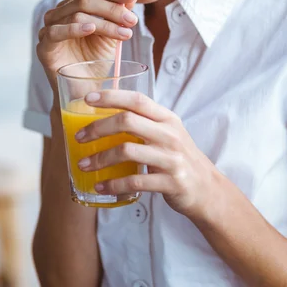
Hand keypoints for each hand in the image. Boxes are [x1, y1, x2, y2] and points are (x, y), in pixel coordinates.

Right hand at [37, 0, 138, 87]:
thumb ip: (119, 16)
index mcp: (75, 8)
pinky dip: (74, 29)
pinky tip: (91, 29)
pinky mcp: (44, 46)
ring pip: (76, 15)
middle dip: (112, 9)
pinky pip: (55, 32)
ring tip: (123, 33)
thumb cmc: (96, 63)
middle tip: (132, 20)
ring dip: (103, 23)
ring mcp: (49, 29)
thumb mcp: (112, 36)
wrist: (85, 93)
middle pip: (86, 1)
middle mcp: (60, 14)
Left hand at [75, 89, 219, 218]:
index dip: (111, 96)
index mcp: (167, 118)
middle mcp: (170, 134)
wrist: (207, 189)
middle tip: (79, 137)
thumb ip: (144, 123)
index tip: (88, 99)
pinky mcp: (170, 182)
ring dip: (100, 158)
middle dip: (98, 128)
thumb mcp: (167, 133)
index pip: (137, 100)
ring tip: (83, 164)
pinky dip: (113, 184)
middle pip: (127, 121)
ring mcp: (171, 158)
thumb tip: (105, 116)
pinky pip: (135, 182)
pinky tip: (100, 186)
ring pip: (127, 151)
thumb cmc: (179, 157)